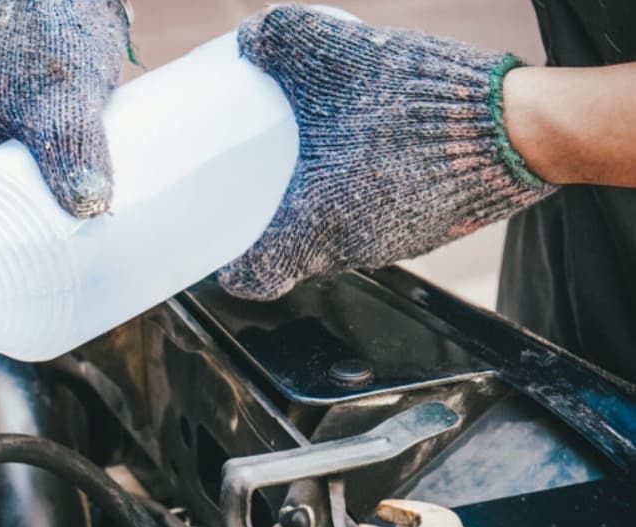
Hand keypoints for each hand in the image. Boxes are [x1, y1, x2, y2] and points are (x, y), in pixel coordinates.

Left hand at [218, 6, 554, 300]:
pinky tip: (363, 161)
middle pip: (290, 258)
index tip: (222, 245)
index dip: (232, 267)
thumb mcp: (338, 58)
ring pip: (331, 243)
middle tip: (256, 191)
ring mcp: (386, 248)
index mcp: (313, 227)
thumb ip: (284, 40)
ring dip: (316, 214)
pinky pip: (371, 228)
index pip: (254, 278)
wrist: (515, 129)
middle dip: (270, 230)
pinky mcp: (421, 234)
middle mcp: (345, 251)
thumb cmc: (420, 106)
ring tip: (309, 167)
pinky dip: (357, 203)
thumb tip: (248, 39)